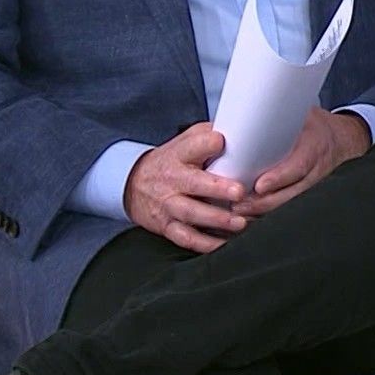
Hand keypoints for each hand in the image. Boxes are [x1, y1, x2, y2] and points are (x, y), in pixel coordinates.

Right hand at [123, 122, 247, 253]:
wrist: (134, 184)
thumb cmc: (173, 161)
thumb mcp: (186, 141)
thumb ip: (209, 136)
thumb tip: (240, 130)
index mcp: (180, 155)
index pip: (194, 145)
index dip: (208, 143)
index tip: (223, 142)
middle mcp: (173, 180)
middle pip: (194, 184)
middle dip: (217, 188)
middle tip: (239, 192)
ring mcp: (169, 205)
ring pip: (192, 214)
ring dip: (216, 219)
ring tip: (240, 223)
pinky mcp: (167, 226)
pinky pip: (186, 238)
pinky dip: (205, 244)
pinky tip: (225, 243)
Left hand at [233, 108, 371, 218]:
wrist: (341, 139)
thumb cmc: (314, 125)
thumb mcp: (300, 115)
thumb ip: (275, 119)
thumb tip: (239, 119)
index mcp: (314, 146)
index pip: (299, 166)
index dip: (279, 178)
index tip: (259, 186)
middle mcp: (316, 169)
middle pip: (291, 193)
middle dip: (264, 202)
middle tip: (238, 205)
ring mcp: (312, 185)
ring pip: (288, 204)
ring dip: (263, 211)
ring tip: (239, 213)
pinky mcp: (306, 194)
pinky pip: (288, 206)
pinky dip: (269, 214)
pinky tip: (250, 217)